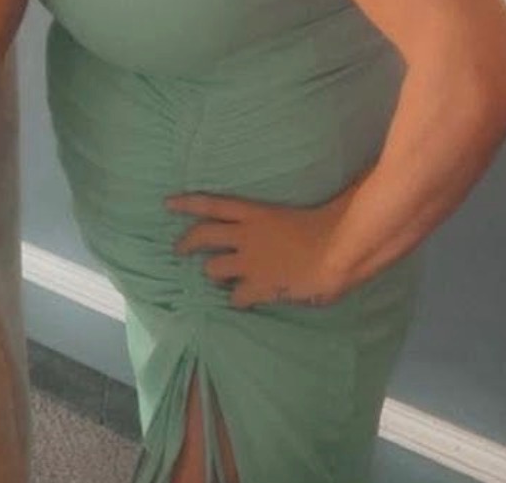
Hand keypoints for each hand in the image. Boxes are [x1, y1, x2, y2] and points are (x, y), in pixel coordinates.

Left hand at [168, 185, 358, 309]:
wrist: (338, 249)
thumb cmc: (327, 224)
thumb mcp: (293, 214)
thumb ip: (279, 220)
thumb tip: (283, 222)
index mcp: (254, 213)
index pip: (211, 203)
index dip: (187, 204)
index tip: (167, 204)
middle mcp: (245, 235)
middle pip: (202, 235)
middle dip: (186, 243)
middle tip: (178, 250)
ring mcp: (250, 261)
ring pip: (213, 269)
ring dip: (214, 274)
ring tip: (218, 280)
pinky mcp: (259, 285)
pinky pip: (237, 297)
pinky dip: (238, 301)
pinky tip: (243, 302)